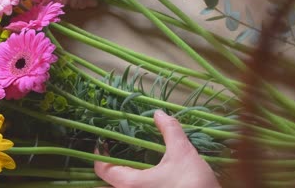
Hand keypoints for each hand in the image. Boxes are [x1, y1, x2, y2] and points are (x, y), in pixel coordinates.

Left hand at [94, 110, 219, 187]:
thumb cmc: (193, 184)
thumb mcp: (182, 153)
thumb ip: (169, 130)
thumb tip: (159, 113)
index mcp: (130, 185)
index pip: (103, 170)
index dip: (100, 155)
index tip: (104, 143)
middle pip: (108, 183)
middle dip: (110, 168)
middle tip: (115, 152)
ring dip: (121, 178)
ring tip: (130, 163)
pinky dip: (135, 185)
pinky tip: (148, 178)